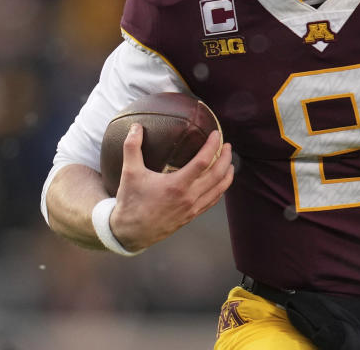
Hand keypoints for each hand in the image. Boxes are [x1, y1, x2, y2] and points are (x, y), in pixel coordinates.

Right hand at [109, 123, 233, 250]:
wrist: (130, 233)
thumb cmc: (131, 203)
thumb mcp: (129, 173)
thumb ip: (132, 147)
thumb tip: (136, 126)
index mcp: (177, 185)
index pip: (203, 161)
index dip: (213, 146)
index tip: (217, 134)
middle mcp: (189, 197)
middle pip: (217, 175)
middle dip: (226, 158)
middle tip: (228, 145)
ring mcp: (192, 208)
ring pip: (219, 190)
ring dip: (227, 174)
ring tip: (230, 162)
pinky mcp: (191, 216)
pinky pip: (212, 201)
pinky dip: (220, 189)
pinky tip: (220, 183)